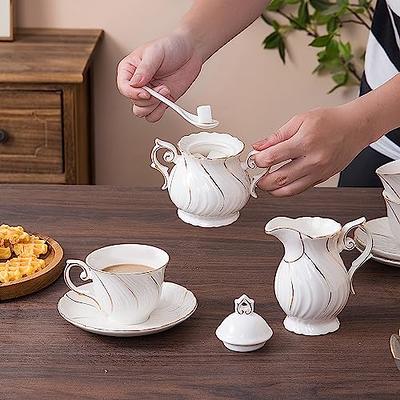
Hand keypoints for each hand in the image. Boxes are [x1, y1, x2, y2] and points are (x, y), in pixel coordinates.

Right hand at [117, 31, 202, 121]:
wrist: (191, 53)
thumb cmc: (171, 47)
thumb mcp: (155, 53)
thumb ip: (144, 69)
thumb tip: (135, 83)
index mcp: (129, 69)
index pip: (123, 87)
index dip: (133, 93)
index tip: (146, 92)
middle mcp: (137, 84)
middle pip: (134, 102)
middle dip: (149, 99)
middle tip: (162, 87)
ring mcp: (148, 94)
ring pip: (141, 112)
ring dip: (154, 106)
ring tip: (165, 90)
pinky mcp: (160, 102)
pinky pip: (153, 116)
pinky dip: (159, 112)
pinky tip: (166, 100)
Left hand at [252, 105, 373, 196]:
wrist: (355, 128)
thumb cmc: (330, 121)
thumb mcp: (299, 120)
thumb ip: (276, 136)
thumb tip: (259, 147)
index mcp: (305, 141)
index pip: (272, 157)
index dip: (257, 161)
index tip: (254, 160)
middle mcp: (312, 159)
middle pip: (279, 179)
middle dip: (261, 181)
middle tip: (255, 176)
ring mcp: (318, 172)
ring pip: (289, 190)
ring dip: (272, 190)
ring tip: (266, 183)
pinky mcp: (322, 178)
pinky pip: (300, 190)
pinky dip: (286, 190)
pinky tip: (280, 184)